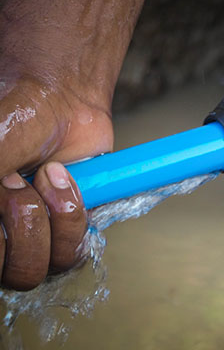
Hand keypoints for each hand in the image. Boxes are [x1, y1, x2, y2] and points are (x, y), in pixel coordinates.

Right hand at [0, 0, 158, 289]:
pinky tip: (76, 187)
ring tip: (62, 181)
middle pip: (8, 273)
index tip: (20, 187)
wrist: (54, 88)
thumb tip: (1, 197)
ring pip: (41, 269)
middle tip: (40, 181)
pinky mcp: (69, 222)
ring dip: (58, 227)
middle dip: (28, 229)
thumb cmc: (14, 104)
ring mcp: (31, 229)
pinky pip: (75, 251)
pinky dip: (78, 226)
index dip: (7, 232)